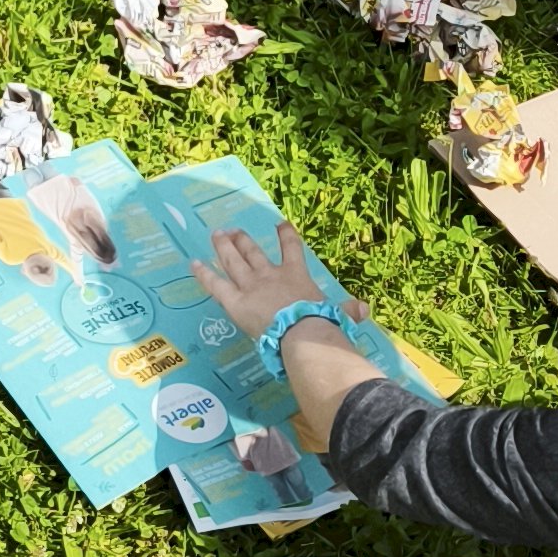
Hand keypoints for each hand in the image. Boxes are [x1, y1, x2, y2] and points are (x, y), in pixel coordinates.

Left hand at [205, 221, 336, 340]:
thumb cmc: (320, 324)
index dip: (286, 234)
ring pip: (233, 261)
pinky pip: (215, 284)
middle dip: (243, 240)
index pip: (292, 249)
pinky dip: (204, 274)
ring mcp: (250, 285)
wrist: (301, 333)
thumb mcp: (338, 315)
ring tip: (216, 234)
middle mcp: (270, 275)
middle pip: (254, 252)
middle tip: (234, 230)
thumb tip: (363, 309)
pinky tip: (194, 264)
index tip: (281, 223)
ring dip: (223, 247)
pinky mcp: (234, 301)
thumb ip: (348, 311)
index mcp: (296, 276)